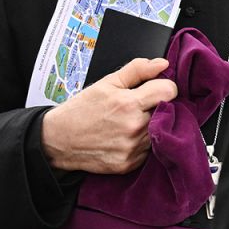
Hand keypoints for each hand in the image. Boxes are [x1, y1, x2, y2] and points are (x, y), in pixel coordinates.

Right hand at [40, 56, 176, 174]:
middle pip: (167, 112)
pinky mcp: (129, 164)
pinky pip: (149, 151)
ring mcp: (132, 148)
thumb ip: (137, 70)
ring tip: (129, 123)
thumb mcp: (107, 83)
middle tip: (139, 107)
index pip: (169, 91)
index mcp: (128, 103)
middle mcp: (133, 127)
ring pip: (159, 132)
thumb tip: (162, 64)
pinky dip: (142, 144)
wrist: (60, 139)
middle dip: (156, 107)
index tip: (157, 89)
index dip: (165, 87)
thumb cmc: (82, 110)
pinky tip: (125, 138)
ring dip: (151, 126)